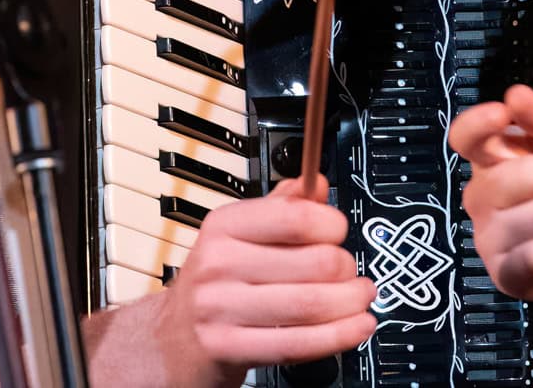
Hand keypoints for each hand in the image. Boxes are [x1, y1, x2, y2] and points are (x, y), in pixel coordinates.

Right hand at [149, 173, 377, 386]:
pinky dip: (338, 336)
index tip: (341, 231)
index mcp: (225, 226)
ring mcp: (220, 308)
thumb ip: (282, 208)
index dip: (333, 223)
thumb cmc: (214, 284)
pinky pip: (298, 343)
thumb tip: (317, 183)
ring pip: (312, 305)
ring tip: (361, 298)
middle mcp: (219, 264)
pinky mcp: (228, 349)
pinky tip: (357, 327)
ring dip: (351, 303)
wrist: (171, 340)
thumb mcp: (239, 236)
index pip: (296, 217)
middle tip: (352, 273)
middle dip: (348, 268)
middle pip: (314, 262)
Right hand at [449, 85, 532, 303]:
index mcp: (496, 156)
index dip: (476, 125)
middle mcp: (484, 196)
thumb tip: (515, 94)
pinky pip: (531, 259)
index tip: (504, 115)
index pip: (464, 138)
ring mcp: (491, 239)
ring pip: (532, 218)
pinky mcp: (508, 276)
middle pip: (509, 180)